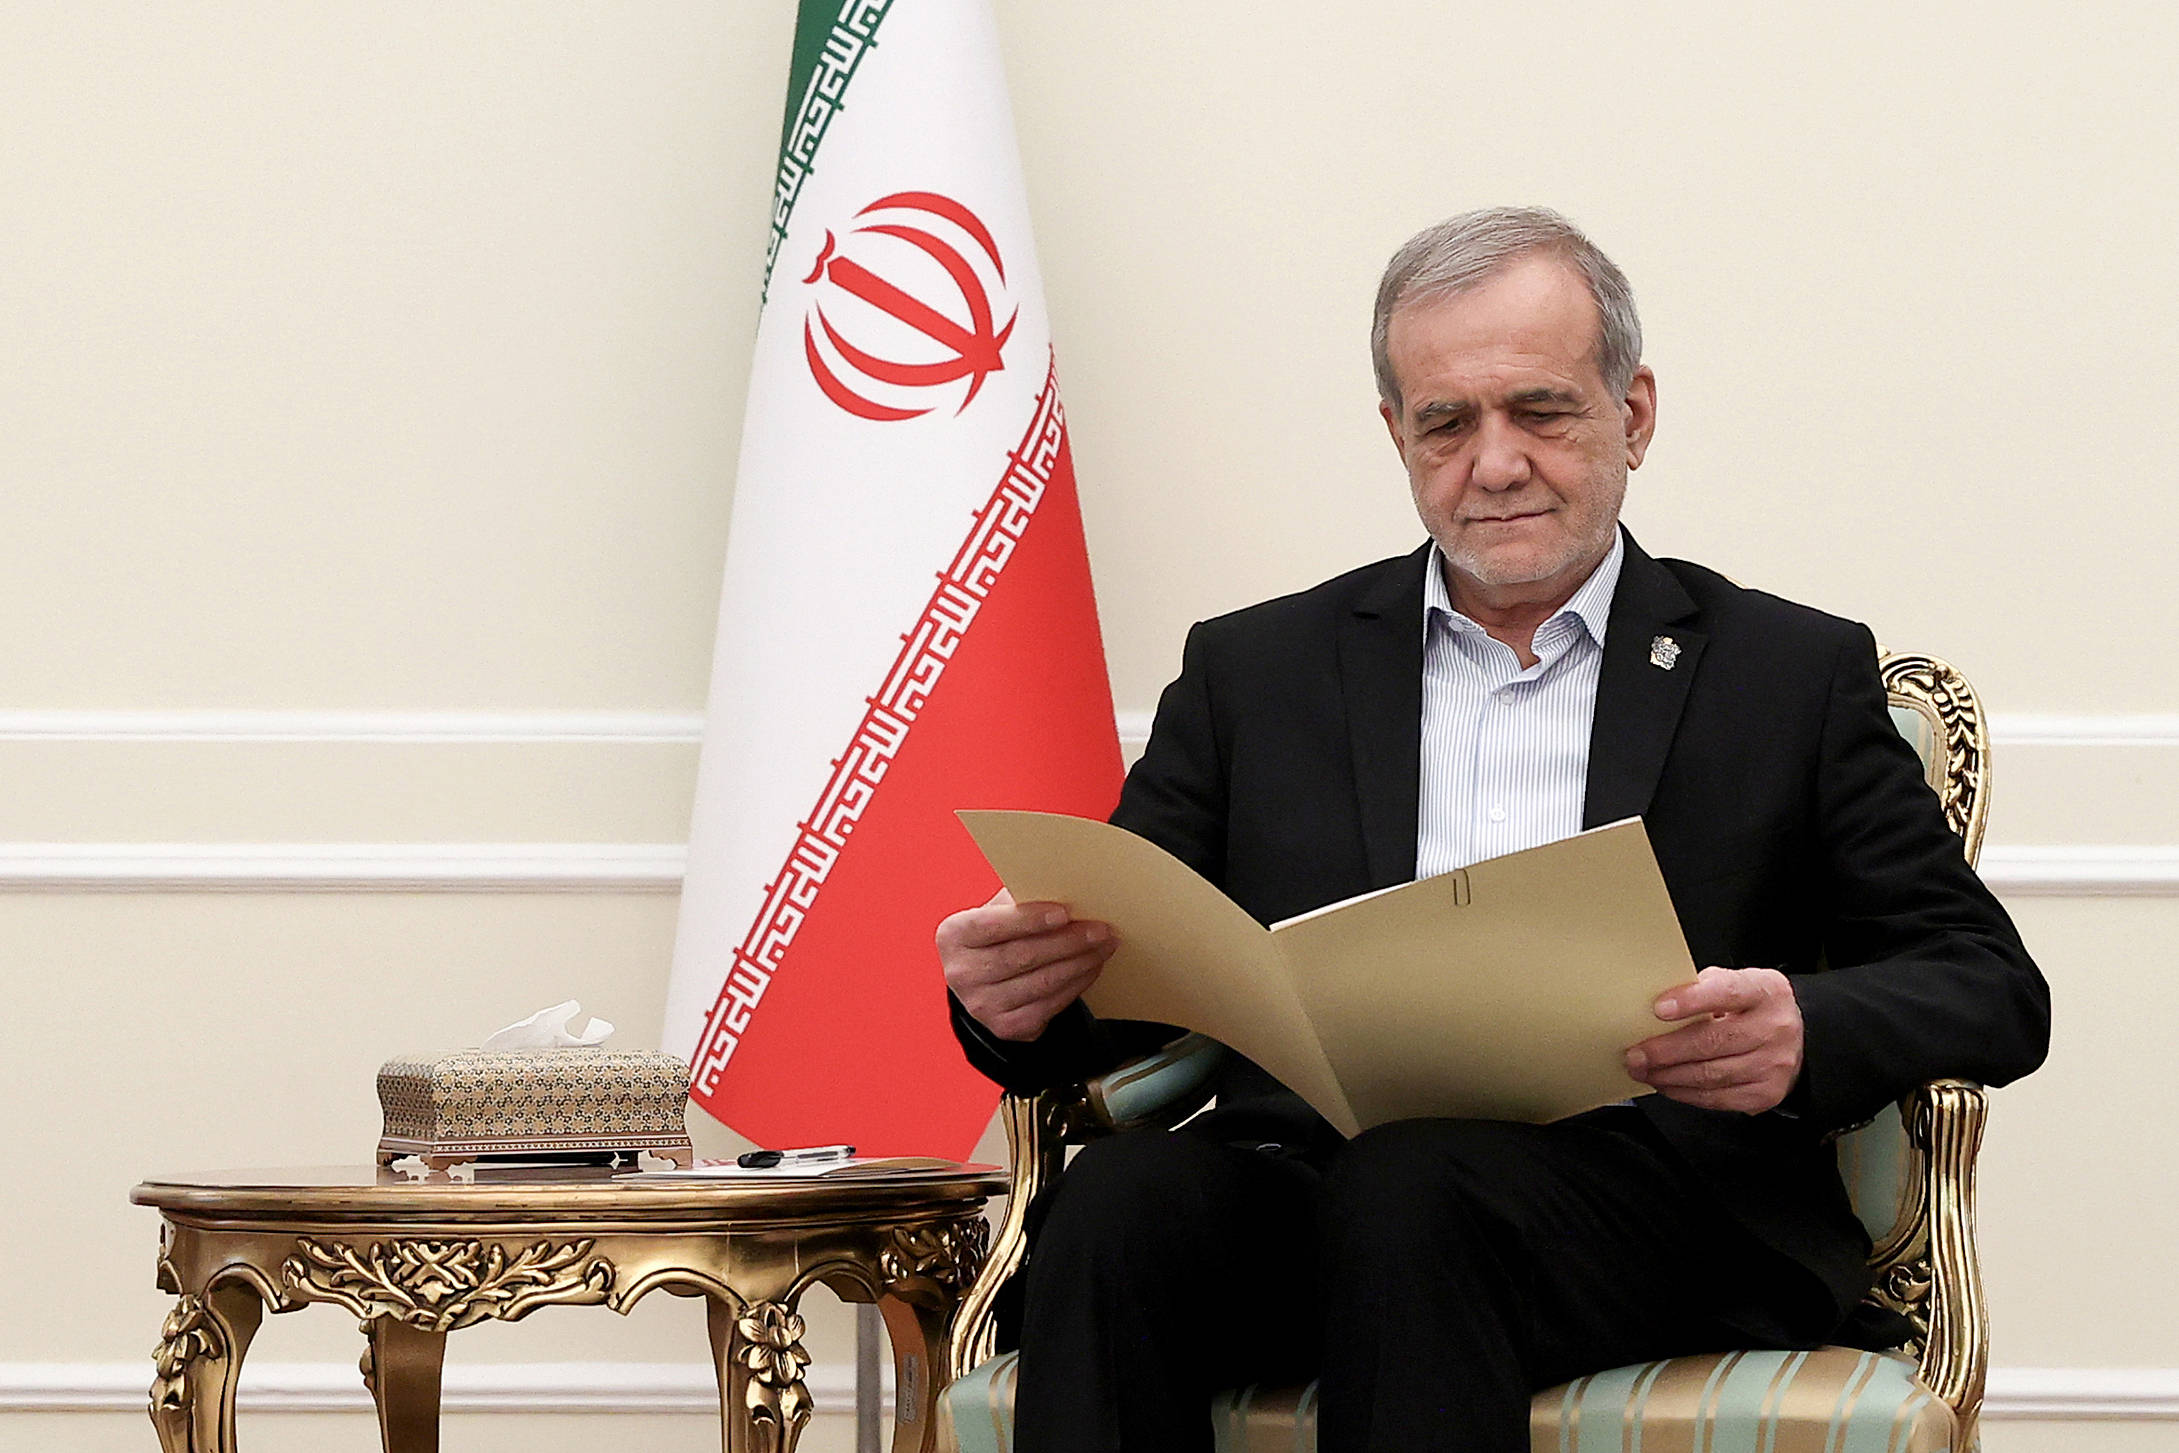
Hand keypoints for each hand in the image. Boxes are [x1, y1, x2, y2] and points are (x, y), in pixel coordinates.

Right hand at [938, 889, 1117, 1042]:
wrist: (987, 981)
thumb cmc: (999, 935)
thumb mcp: (998, 911)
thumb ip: (1021, 899)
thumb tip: (1067, 886)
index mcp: (953, 936)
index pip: (992, 925)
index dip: (1030, 919)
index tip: (1065, 912)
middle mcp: (961, 974)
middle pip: (1022, 956)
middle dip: (1068, 941)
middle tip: (1101, 929)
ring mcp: (982, 1005)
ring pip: (1042, 983)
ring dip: (1080, 962)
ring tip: (1104, 945)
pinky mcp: (1005, 1027)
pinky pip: (1050, 1005)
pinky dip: (1076, 984)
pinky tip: (1092, 966)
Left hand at [1623, 966, 1803, 1112]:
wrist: (1799, 1038)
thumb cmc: (1754, 1007)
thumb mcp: (1737, 983)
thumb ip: (1702, 988)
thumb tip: (1655, 1001)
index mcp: (1764, 992)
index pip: (1726, 992)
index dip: (1691, 1000)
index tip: (1658, 1008)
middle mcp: (1774, 1028)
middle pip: (1713, 1041)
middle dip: (1667, 1051)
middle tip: (1636, 1054)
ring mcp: (1773, 1064)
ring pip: (1711, 1075)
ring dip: (1669, 1076)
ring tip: (1643, 1071)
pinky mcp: (1766, 1093)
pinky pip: (1717, 1098)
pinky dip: (1685, 1093)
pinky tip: (1666, 1085)